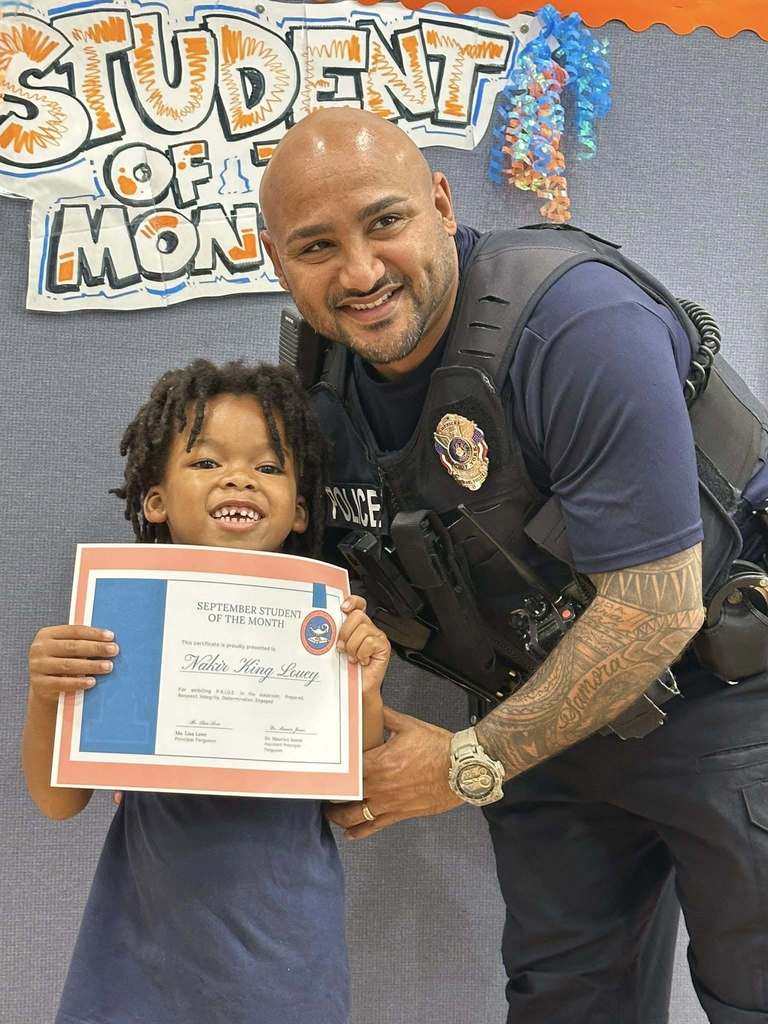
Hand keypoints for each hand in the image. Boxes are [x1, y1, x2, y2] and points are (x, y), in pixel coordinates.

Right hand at [28, 625, 117, 705]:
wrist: (43, 688)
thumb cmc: (62, 662)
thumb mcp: (66, 649)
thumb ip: (81, 642)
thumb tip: (109, 640)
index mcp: (47, 634)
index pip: (74, 631)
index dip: (94, 633)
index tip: (111, 636)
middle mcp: (39, 649)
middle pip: (72, 647)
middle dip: (96, 648)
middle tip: (114, 650)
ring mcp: (37, 667)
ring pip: (68, 665)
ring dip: (91, 666)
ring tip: (108, 666)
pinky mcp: (39, 684)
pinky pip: (61, 683)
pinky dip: (78, 682)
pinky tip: (92, 682)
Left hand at [325, 706, 462, 839]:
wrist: (461, 769)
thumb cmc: (438, 747)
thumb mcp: (408, 726)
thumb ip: (385, 717)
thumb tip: (372, 705)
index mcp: (378, 763)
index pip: (346, 772)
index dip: (333, 774)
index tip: (323, 774)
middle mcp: (379, 786)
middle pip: (345, 797)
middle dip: (331, 797)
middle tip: (322, 795)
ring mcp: (389, 803)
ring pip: (355, 816)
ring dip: (340, 817)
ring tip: (331, 814)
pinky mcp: (401, 814)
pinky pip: (375, 826)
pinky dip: (360, 832)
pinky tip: (350, 834)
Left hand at [337, 596, 389, 695]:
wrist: (357, 689)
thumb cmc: (346, 670)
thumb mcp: (337, 647)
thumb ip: (335, 634)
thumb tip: (323, 624)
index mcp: (357, 626)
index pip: (358, 604)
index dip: (352, 602)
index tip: (343, 608)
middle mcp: (368, 628)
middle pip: (357, 616)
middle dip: (346, 632)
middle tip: (342, 647)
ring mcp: (377, 636)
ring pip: (363, 630)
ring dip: (353, 646)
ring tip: (352, 657)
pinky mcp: (383, 646)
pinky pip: (369, 642)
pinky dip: (362, 653)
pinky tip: (362, 660)